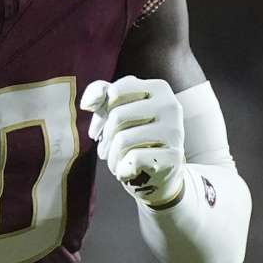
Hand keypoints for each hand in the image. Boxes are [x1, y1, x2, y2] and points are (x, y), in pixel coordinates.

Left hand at [80, 75, 184, 207]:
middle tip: (105, 150)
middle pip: (117, 116)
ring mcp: (174, 131)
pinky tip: (127, 172)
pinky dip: (122, 169)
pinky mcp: (173, 157)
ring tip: (114, 162)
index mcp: (158, 88)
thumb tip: (88, 103)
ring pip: (123, 139)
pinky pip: (133, 158)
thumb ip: (100, 94)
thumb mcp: (116, 110)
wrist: (160, 175)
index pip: (114, 92)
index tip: (98, 129)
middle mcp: (170, 105)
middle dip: (105, 138)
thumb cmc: (134, 137)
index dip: (100, 113)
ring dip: (111, 156)